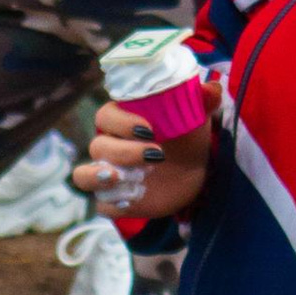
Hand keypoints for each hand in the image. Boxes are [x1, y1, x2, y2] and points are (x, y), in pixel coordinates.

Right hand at [75, 99, 209, 219]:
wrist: (192, 170)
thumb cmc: (185, 136)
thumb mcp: (194, 116)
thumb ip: (202, 100)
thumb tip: (212, 89)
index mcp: (121, 121)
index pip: (106, 116)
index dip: (122, 122)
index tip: (149, 128)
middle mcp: (109, 147)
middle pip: (98, 147)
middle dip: (123, 152)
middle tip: (157, 155)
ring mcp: (108, 175)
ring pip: (83, 176)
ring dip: (98, 177)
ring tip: (120, 178)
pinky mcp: (115, 200)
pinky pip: (102, 205)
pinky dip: (113, 204)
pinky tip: (133, 201)